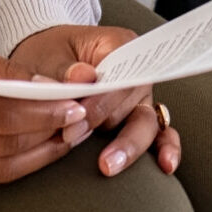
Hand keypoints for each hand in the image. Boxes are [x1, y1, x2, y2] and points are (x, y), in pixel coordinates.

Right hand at [0, 35, 94, 190]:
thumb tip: (43, 86)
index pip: (2, 116)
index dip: (43, 112)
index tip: (74, 102)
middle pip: (5, 145)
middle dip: (49, 132)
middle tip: (81, 117)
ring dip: (40, 153)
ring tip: (69, 134)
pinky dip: (16, 164)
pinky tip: (38, 149)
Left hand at [9, 24, 181, 176]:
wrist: (45, 65)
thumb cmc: (49, 56)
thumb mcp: (49, 56)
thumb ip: (63, 68)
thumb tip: (82, 77)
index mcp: (119, 46)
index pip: (120, 70)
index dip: (100, 98)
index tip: (74, 118)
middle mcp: (135, 71)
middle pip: (133, 98)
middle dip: (104, 121)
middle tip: (71, 136)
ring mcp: (139, 98)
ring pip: (146, 122)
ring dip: (129, 144)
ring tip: (108, 164)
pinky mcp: (137, 120)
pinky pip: (159, 135)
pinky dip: (165, 149)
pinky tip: (165, 165)